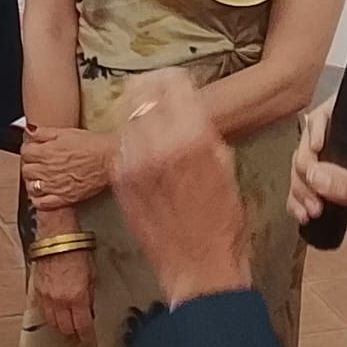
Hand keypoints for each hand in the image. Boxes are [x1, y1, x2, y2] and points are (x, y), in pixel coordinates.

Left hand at [21, 125, 114, 210]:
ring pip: (31, 187)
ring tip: (40, 178)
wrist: (110, 160)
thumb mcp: (66, 132)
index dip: (29, 150)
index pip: (25, 153)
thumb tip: (29, 131)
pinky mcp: (63, 198)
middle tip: (38, 164)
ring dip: (33, 182)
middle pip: (26, 170)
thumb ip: (44, 132)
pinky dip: (38, 199)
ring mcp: (54, 186)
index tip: (33, 151)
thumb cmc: (92, 145)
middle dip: (30, 165)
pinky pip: (41, 203)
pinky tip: (43, 193)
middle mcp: (47, 170)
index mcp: (47, 152)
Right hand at [30, 247, 96, 346]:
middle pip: (66, 328)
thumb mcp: (92, 274)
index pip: (83, 327)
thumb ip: (89, 296)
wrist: (57, 237)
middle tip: (79, 335)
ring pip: (53, 323)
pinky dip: (50, 316)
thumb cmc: (76, 250)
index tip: (91, 345)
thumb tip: (88, 311)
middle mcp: (60, 300)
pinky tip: (56, 314)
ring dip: (61, 327)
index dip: (88, 339)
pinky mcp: (37, 291)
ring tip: (68, 326)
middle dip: (74, 334)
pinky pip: (43, 311)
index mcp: (77, 297)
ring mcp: (47, 297)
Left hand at [111, 70, 250, 306]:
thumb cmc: (222, 222)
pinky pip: (122, 147)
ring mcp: (133, 164)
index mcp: (191, 137)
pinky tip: (148, 155)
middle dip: (152, 90)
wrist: (198, 268)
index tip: (177, 80)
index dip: (174, 78)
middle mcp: (157, 145)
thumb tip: (190, 107)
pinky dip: (133, 144)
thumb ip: (204, 130)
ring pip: (128, 118)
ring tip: (155, 126)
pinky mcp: (120, 182)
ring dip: (141, 116)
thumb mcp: (226, 166)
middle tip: (160, 93)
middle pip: (141, 92)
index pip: (172, 83)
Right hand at [287, 101, 336, 223]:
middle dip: (305, 171)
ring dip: (300, 189)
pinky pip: (308, 190)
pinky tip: (303, 214)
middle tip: (311, 192)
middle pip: (312, 144)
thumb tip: (313, 173)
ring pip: (305, 169)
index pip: (337, 117)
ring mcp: (344, 175)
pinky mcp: (336, 196)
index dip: (317, 128)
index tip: (313, 150)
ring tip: (311, 210)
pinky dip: (299, 202)